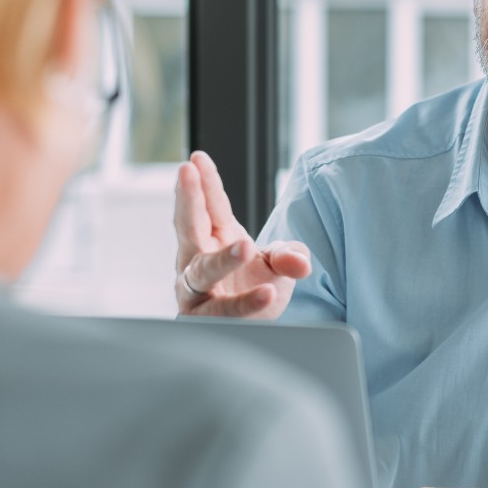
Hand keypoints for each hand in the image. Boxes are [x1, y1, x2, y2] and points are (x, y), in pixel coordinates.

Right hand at [173, 150, 311, 316]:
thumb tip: (301, 263)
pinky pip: (224, 311)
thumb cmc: (258, 287)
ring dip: (223, 259)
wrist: (254, 329)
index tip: (196, 158)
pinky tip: (268, 293)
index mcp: (216, 236)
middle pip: (190, 226)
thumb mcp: (278, 265)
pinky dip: (246, 303)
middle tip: (186, 174)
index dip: (202, 181)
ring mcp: (196, 290)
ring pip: (202, 272)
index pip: (210, 204)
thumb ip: (289, 256)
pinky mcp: (203, 319)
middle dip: (188, 199)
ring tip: (246, 247)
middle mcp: (198, 259)